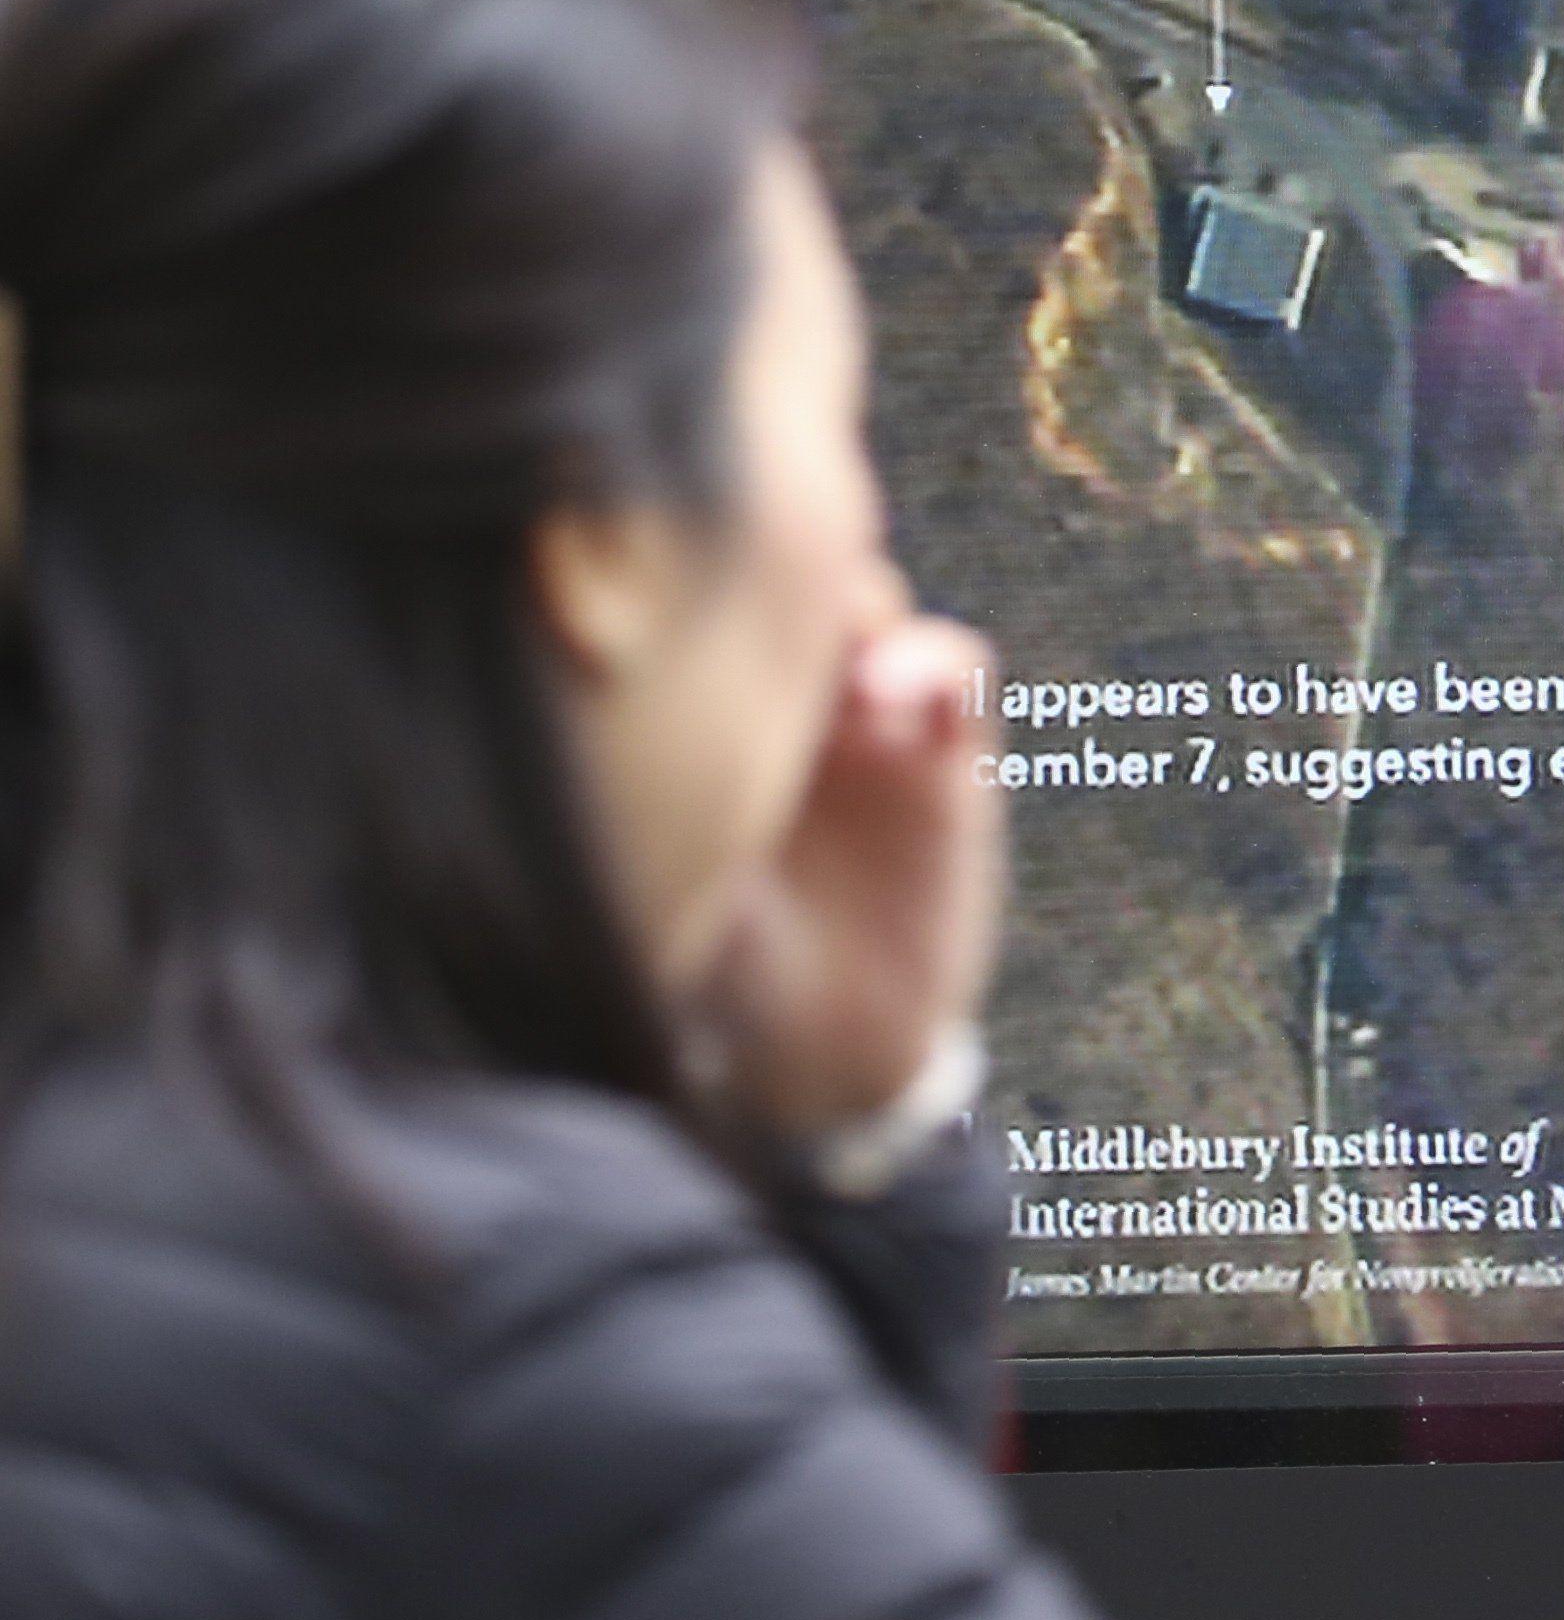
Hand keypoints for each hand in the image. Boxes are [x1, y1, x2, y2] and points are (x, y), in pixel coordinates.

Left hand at [690, 613, 1005, 1144]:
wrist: (828, 1050)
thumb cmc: (720, 974)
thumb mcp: (662, 891)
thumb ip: (648, 821)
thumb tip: (551, 753)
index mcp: (708, 719)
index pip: (697, 606)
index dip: (686, 582)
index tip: (663, 594)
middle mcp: (790, 701)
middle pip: (789, 580)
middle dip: (776, 570)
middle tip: (759, 600)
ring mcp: (869, 718)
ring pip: (870, 605)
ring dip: (854, 607)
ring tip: (838, 666)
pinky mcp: (945, 757)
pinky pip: (954, 674)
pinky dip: (930, 663)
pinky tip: (891, 693)